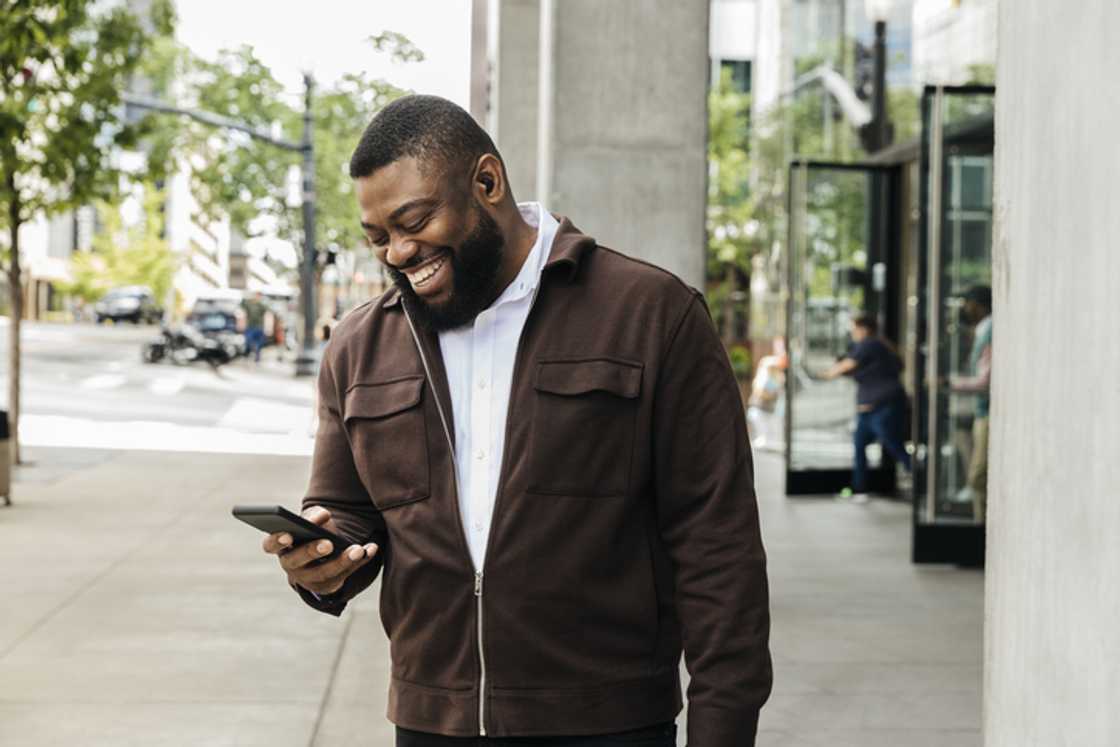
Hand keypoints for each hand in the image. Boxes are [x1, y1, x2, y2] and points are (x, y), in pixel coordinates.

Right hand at [261, 506, 378, 595]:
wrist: (322, 557)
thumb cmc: (311, 533)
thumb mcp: (310, 522)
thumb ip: (313, 516)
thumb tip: (321, 516)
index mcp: (282, 547)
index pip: (270, 545)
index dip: (277, 541)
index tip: (287, 535)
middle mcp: (292, 565)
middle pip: (298, 562)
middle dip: (312, 552)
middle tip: (328, 544)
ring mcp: (310, 578)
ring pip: (325, 573)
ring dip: (343, 560)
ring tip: (358, 549)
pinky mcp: (330, 584)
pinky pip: (347, 574)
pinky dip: (361, 560)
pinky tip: (372, 548)